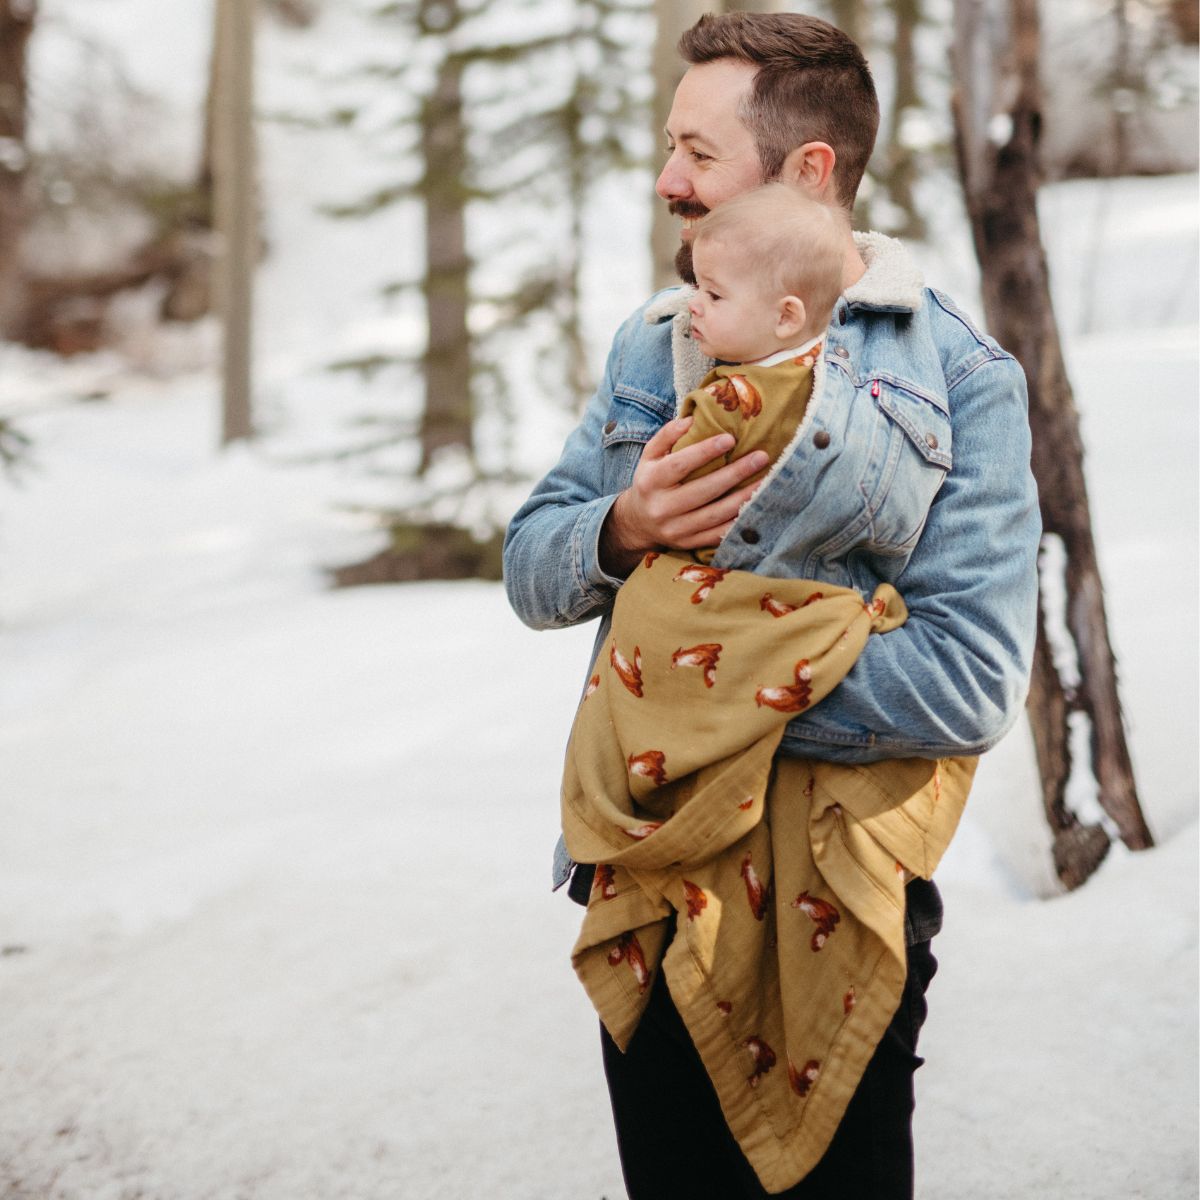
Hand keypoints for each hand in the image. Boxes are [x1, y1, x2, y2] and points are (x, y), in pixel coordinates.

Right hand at [599, 416, 768, 576]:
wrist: (639, 523)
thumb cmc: (651, 481)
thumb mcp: (650, 456)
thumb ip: (667, 436)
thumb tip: (691, 420)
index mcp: (651, 481)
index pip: (680, 464)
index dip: (705, 451)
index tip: (730, 439)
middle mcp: (662, 507)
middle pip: (703, 490)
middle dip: (735, 473)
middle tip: (761, 457)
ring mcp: (675, 529)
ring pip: (715, 514)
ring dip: (743, 498)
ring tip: (765, 481)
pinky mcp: (687, 543)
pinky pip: (717, 534)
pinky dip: (737, 522)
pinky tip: (754, 507)